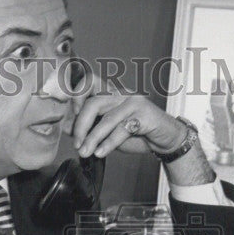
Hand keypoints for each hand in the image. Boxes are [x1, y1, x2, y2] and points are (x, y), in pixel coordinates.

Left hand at [71, 80, 186, 159]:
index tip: (72, 116)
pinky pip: (122, 129)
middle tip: (77, 143)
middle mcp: (121, 94)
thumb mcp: (109, 132)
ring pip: (107, 118)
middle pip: (94, 102)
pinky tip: (101, 152)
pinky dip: (109, 143)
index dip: (77, 95)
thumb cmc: (138, 133)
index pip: (90, 82)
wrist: (165, 140)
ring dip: (93, 138)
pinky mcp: (144, 115)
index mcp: (111, 94)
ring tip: (86, 152)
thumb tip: (67, 128)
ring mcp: (134, 103)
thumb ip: (91, 128)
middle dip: (82, 125)